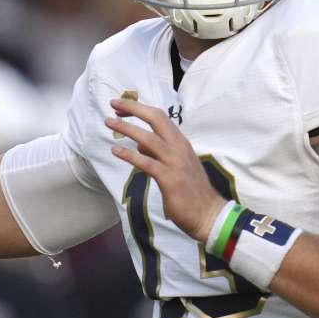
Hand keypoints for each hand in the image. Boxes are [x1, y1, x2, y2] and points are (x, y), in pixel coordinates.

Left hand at [105, 98, 225, 241]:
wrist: (209, 213)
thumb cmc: (193, 191)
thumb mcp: (177, 166)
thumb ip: (159, 153)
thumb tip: (139, 143)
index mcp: (181, 143)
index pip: (160, 118)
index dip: (141, 109)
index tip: (123, 106)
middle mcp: (179, 148)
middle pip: (156, 119)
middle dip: (134, 108)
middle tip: (114, 103)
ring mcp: (175, 162)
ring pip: (148, 139)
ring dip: (127, 128)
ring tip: (109, 122)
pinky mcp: (169, 179)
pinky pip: (146, 163)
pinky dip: (129, 155)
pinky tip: (115, 150)